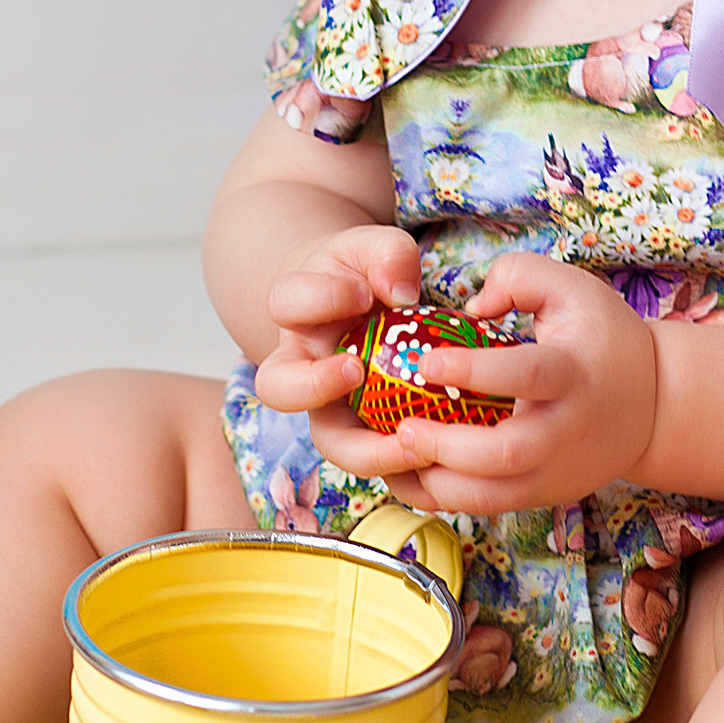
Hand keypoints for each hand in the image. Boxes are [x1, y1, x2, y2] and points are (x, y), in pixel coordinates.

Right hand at [254, 224, 421, 475]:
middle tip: (354, 371)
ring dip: (369, 450)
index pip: (288, 302)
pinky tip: (444, 469)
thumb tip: (401, 291)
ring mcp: (333, 406)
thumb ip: (387, 255)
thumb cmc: (365, 273)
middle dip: (313, 385)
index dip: (322, 298)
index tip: (362, 293)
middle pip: (279, 389)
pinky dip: (409, 474)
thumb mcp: (374, 248)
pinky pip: (380, 465)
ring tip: (415, 444)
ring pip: (330, 442)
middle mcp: (303, 365)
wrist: (359, 305)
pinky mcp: (368, 435)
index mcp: (298, 313)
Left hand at [384, 254, 658, 517]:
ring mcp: (555, 470)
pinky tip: (410, 473)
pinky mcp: (544, 494)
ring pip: (492, 497)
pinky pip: (487, 508)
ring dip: (437, 483)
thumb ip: (518, 276)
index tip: (428, 362)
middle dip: (447, 446)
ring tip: (395, 454)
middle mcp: (565, 430)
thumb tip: (470, 306)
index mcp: (572, 373)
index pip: (524, 375)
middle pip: (506, 454)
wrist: (656, 404)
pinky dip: (443, 497)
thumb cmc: (605, 339)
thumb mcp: (573, 287)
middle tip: (401, 427)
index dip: (474, 370)